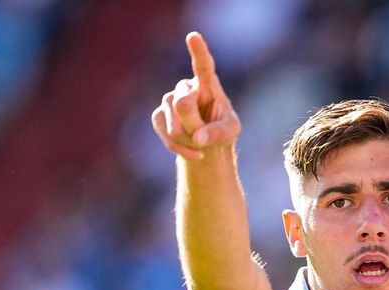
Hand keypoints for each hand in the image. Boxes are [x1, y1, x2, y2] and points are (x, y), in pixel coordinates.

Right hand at [151, 31, 240, 160]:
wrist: (205, 143)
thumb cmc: (222, 130)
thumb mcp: (229, 132)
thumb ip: (217, 132)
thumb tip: (197, 138)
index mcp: (208, 84)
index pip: (203, 65)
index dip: (198, 51)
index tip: (193, 36)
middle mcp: (186, 87)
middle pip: (183, 104)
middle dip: (194, 125)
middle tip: (204, 138)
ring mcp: (169, 100)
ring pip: (172, 121)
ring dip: (187, 138)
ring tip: (201, 146)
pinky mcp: (159, 115)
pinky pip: (164, 132)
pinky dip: (179, 147)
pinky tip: (194, 154)